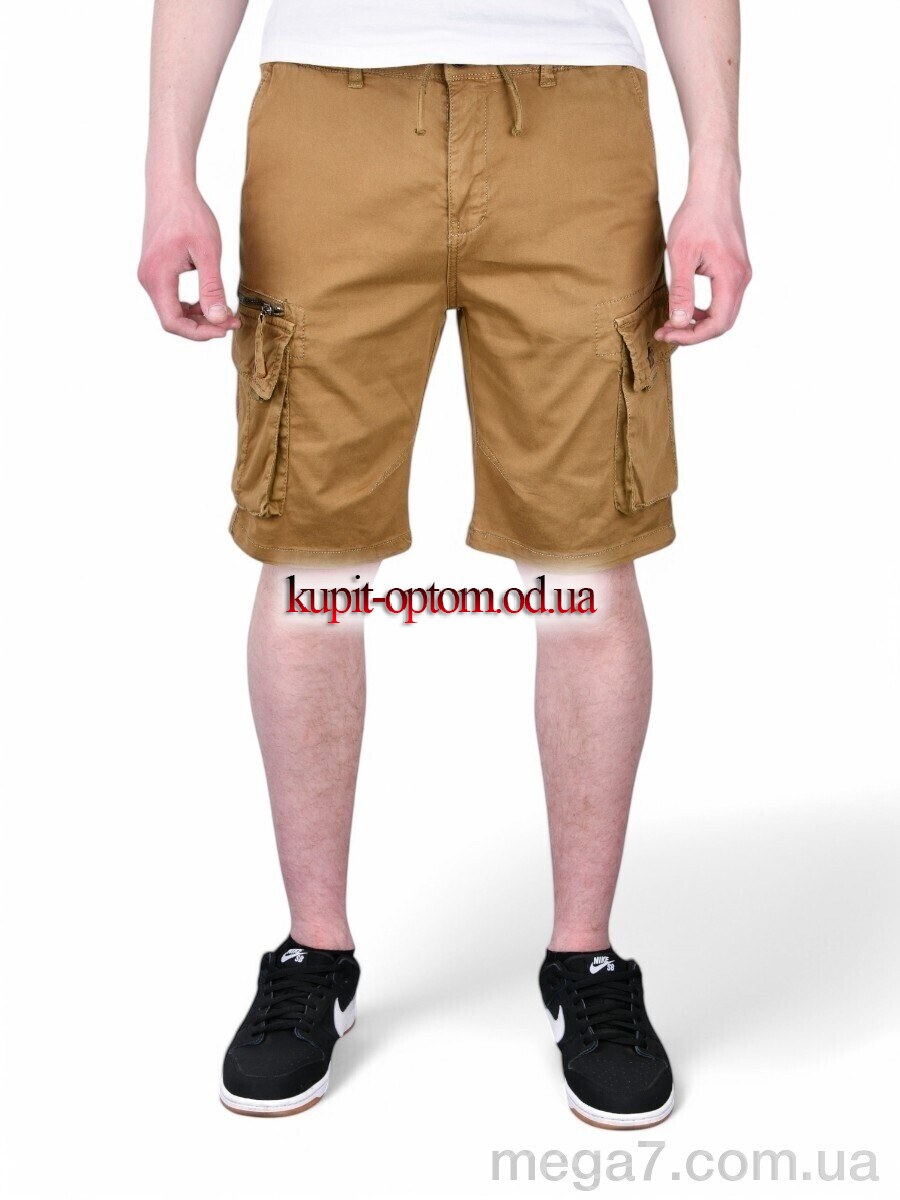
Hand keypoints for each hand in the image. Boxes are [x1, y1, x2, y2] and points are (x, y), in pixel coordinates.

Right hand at [138, 182, 239, 340]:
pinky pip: (171, 298)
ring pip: (173, 310)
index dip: (199, 333)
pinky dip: (192, 304)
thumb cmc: (189, 214)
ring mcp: (149, 275)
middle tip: (231, 319)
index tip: (224, 328)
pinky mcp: (155, 270)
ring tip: (225, 311)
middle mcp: (148, 279)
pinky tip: (210, 299)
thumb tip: (217, 319)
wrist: (171, 187)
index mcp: (157, 277)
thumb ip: (211, 288)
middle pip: (173, 319)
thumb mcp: (208, 252)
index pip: (173, 322)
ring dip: (199, 316)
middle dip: (203, 325)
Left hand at [655, 179, 751, 344]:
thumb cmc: (697, 216)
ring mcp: (741, 274)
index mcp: (731, 277)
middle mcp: (741, 279)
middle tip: (665, 332)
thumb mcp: (681, 254)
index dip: (692, 336)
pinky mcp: (735, 269)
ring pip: (723, 313)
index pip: (717, 324)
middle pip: (723, 323)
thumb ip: (682, 290)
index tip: (667, 334)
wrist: (714, 189)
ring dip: (698, 323)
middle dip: (693, 333)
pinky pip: (723, 300)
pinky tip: (685, 307)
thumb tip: (679, 322)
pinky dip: (704, 310)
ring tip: (671, 322)